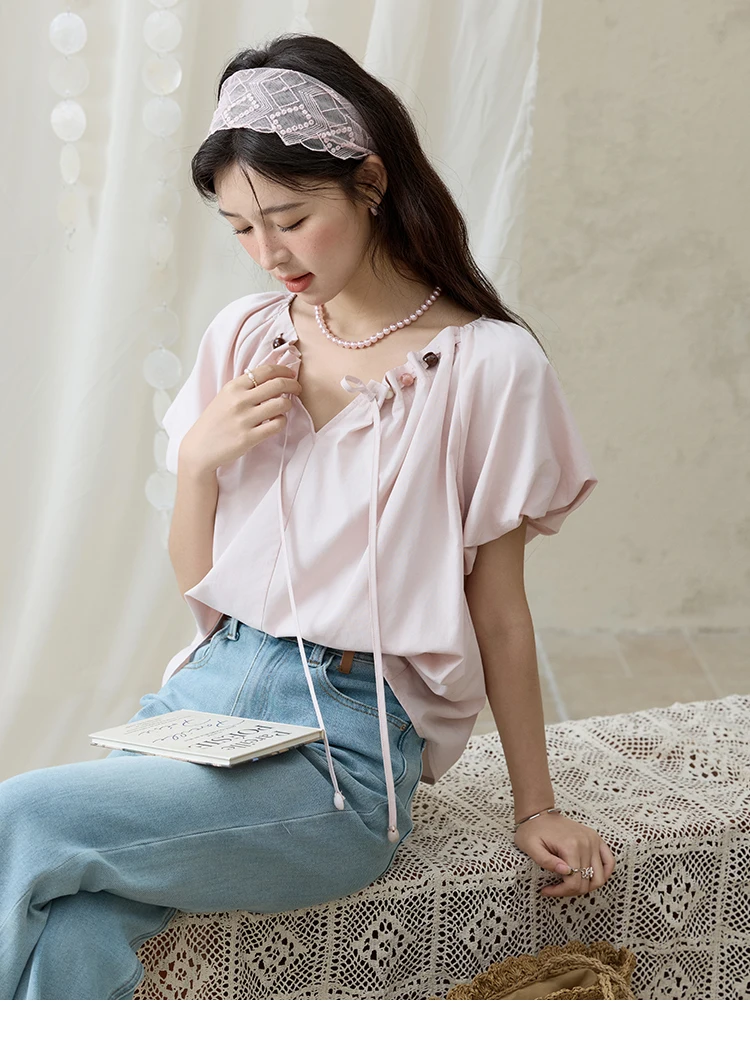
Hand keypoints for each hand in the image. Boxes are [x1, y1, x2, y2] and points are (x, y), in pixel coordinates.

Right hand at [179, 364, 302, 474]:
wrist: (199, 448)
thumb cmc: (215, 422)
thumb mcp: (225, 397)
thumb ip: (245, 388)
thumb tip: (272, 378)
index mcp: (233, 387)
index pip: (266, 371)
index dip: (284, 371)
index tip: (291, 375)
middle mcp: (239, 400)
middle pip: (277, 385)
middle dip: (293, 385)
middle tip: (297, 389)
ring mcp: (244, 419)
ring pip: (281, 404)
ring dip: (288, 404)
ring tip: (285, 407)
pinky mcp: (249, 437)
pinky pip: (277, 425)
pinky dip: (281, 421)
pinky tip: (277, 421)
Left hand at [512, 811, 614, 897]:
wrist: (539, 813)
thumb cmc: (532, 831)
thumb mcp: (530, 847)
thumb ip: (546, 861)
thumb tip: (566, 872)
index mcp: (570, 845)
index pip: (574, 882)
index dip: (560, 891)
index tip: (546, 890)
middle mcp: (586, 843)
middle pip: (586, 882)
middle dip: (570, 891)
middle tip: (555, 889)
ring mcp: (593, 840)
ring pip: (600, 877)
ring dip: (586, 886)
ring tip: (570, 884)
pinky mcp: (596, 839)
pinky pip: (609, 861)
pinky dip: (604, 874)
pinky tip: (591, 879)